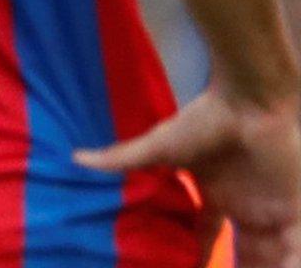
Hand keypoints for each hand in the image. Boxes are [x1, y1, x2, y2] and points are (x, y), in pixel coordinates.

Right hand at [77, 90, 300, 267]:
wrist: (250, 102)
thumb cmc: (205, 120)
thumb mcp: (161, 147)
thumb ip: (122, 158)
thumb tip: (76, 158)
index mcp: (219, 194)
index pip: (207, 233)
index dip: (197, 255)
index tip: (181, 267)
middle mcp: (248, 205)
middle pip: (247, 251)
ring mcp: (275, 209)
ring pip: (273, 254)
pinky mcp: (297, 210)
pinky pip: (297, 249)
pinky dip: (291, 263)